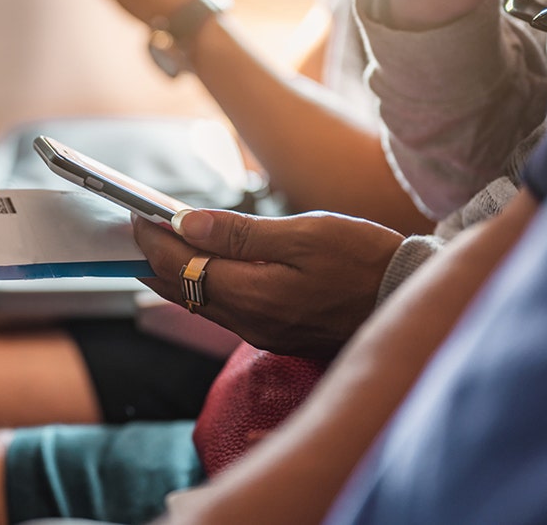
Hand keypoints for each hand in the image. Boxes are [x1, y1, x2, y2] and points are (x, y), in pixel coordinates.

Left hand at [132, 209, 403, 358]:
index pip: (180, 265)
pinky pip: (223, 309)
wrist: (410, 300)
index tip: (136, 212)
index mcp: (251, 294)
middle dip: (154, 257)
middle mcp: (249, 321)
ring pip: (199, 301)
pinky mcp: (275, 333)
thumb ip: (240, 232)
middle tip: (136, 228)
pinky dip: (202, 284)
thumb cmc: (364, 260)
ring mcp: (262, 331)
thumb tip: (184, 223)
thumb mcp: (305, 234)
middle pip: (181, 288)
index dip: (152, 238)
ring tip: (157, 245)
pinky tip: (202, 268)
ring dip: (174, 272)